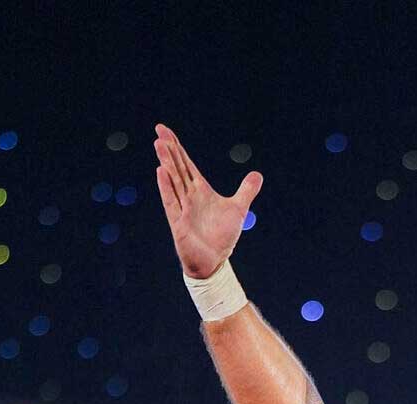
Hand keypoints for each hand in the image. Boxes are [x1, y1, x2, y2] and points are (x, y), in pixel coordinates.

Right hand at [153, 123, 262, 278]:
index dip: (178, 148)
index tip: (166, 132)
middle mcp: (189, 196)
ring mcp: (182, 208)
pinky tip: (161, 171)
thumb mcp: (238, 209)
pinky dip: (167, 187)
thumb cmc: (221, 235)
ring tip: (159, 144)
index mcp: (200, 190)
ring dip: (166, 163)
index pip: (187, 165)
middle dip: (169, 149)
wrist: (214, 260)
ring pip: (173, 180)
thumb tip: (257, 174)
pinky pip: (171, 202)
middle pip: (177, 167)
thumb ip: (246, 190)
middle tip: (159, 130)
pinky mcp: (178, 222)